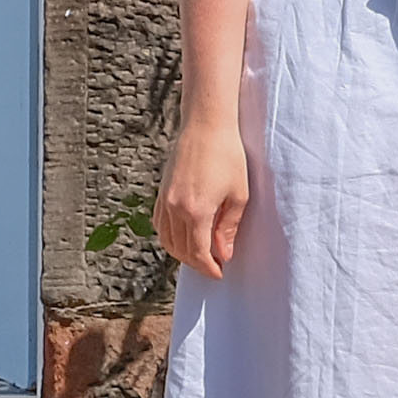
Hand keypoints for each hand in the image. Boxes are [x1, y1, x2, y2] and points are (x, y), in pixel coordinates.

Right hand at [155, 124, 250, 279]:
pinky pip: (159, 223)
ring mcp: (165, 199)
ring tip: (199, 254)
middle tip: (214, 264)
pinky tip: (183, 236)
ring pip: (166, 239)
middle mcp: (175, 208)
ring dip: (181, 252)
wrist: (206, 125)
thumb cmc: (228, 156)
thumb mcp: (238, 194)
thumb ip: (228, 228)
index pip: (198, 253)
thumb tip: (224, 253)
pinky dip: (168, 236)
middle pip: (181, 250)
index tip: (219, 272)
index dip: (209, 268)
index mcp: (196, 211)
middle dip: (197, 263)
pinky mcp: (161, 191)